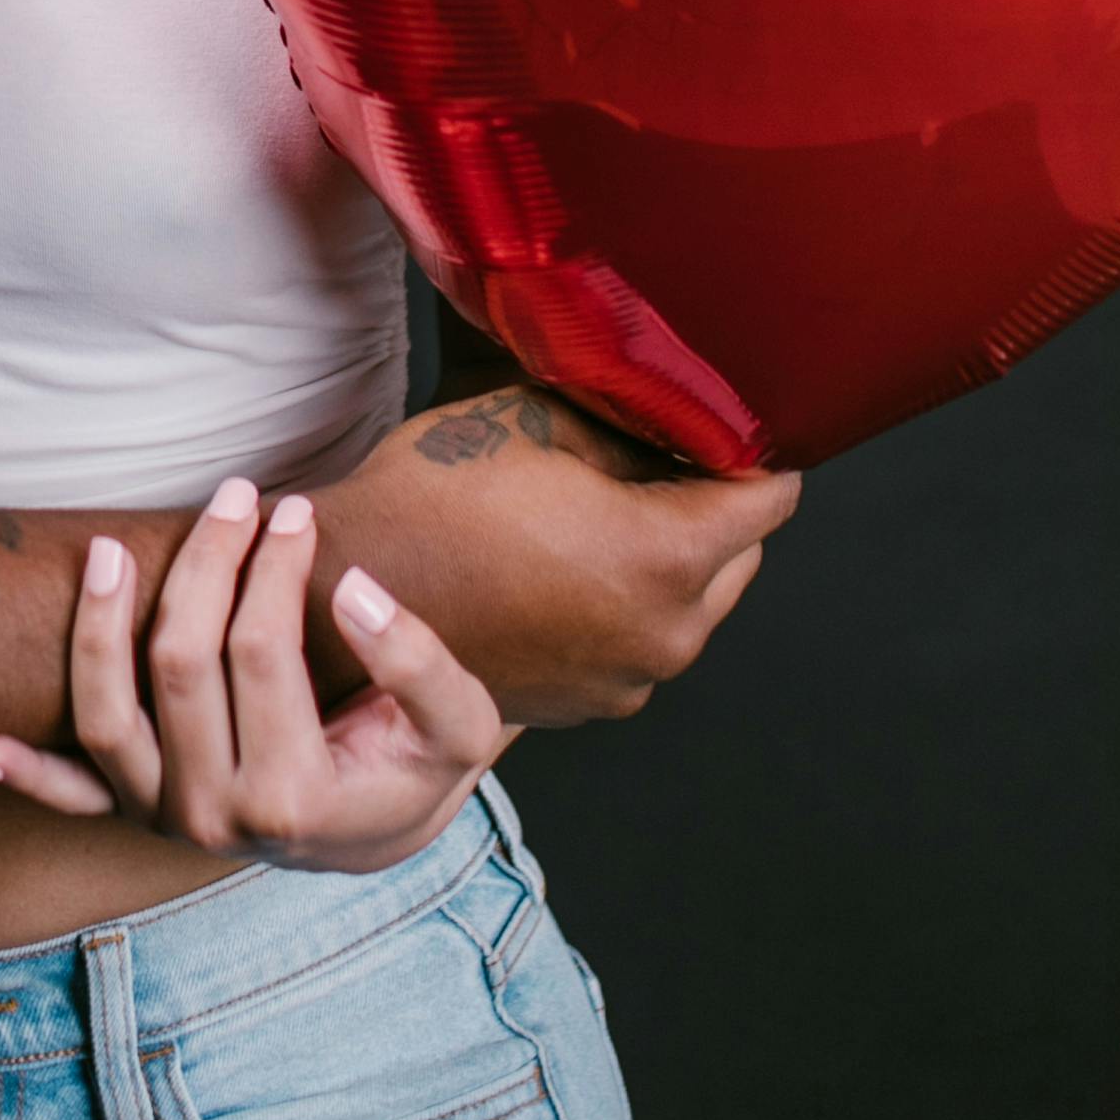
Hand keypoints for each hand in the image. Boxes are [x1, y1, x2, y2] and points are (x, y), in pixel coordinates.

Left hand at [0, 480, 501, 874]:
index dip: (276, 570)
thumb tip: (355, 588)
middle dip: (205, 564)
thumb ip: (419, 664)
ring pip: (106, 717)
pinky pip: (68, 794)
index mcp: (294, 800)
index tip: (298, 512)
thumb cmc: (418, 766)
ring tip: (105, 551)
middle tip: (235, 496)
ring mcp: (165, 820)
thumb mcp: (459, 725)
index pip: (262, 652)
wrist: (383, 828)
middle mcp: (216, 820)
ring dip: (96, 628)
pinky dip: (23, 770)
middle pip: (180, 662)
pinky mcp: (136, 814)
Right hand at [317, 380, 798, 727]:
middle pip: (742, 552)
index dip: (752, 446)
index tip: (726, 421)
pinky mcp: (592, 702)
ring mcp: (629, 679)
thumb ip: (637, 422)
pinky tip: (566, 561)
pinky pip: (643, 637)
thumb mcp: (543, 417)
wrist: (348, 591)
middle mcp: (666, 634)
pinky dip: (626, 600)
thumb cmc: (433, 496)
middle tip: (654, 454)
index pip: (772, 495)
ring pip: (695, 600)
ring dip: (670, 556)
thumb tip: (685, 418)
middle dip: (712, 502)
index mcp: (666, 558)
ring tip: (599, 509)